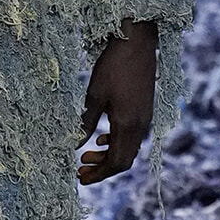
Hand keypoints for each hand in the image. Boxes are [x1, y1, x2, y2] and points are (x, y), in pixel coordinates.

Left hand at [78, 18, 156, 183]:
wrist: (137, 41)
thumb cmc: (113, 66)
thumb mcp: (94, 95)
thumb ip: (86, 123)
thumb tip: (74, 145)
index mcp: (128, 124)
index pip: (117, 162)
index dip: (99, 174)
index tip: (81, 177)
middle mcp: (141, 125)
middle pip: (124, 160)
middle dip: (102, 168)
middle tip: (80, 169)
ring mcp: (145, 117)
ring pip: (128, 148)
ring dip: (108, 155)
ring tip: (86, 154)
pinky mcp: (145, 109)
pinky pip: (133, 136)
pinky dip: (116, 142)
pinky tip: (102, 136)